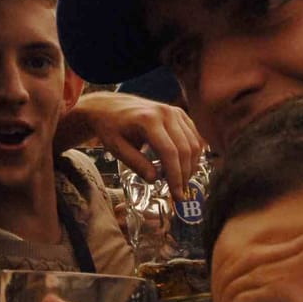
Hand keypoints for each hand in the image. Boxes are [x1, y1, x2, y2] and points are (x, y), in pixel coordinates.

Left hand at [66, 92, 204, 198]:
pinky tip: (185, 166)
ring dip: (191, 166)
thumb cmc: (110, 127)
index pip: (169, 152)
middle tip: (180, 193)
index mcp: (148, 120)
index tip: (177, 195)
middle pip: (184, 149)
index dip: (175, 176)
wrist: (108, 106)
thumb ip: (136, 163)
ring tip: (181, 182)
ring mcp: (174, 111)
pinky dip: (193, 153)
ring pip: (194, 143)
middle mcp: (165, 112)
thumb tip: (155, 179)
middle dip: (185, 175)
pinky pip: (194, 135)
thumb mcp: (116, 147)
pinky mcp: (178, 113)